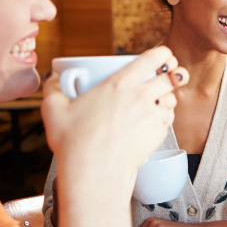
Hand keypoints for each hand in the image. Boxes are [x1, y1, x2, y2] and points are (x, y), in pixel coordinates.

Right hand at [41, 47, 188, 182]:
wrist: (94, 172)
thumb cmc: (75, 142)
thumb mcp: (53, 109)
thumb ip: (53, 89)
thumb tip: (54, 78)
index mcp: (120, 84)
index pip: (154, 58)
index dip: (163, 54)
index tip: (163, 55)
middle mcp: (141, 97)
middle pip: (172, 77)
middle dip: (174, 73)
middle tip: (169, 74)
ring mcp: (152, 116)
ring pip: (172, 98)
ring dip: (168, 96)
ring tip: (159, 98)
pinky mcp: (158, 134)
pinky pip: (169, 119)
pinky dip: (165, 116)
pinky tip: (154, 118)